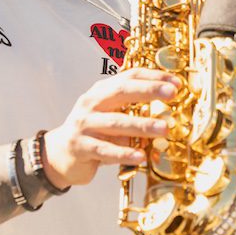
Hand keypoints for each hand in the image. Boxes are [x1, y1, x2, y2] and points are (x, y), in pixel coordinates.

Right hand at [42, 67, 179, 188]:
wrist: (59, 155)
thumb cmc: (93, 134)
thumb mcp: (110, 116)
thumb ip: (132, 112)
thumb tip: (168, 114)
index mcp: (101, 92)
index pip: (128, 77)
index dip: (153, 77)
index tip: (176, 82)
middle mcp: (91, 104)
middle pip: (121, 92)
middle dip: (148, 91)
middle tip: (172, 93)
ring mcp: (84, 125)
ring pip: (116, 123)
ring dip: (142, 125)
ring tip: (164, 129)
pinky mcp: (80, 147)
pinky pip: (105, 150)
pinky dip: (124, 153)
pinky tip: (141, 157)